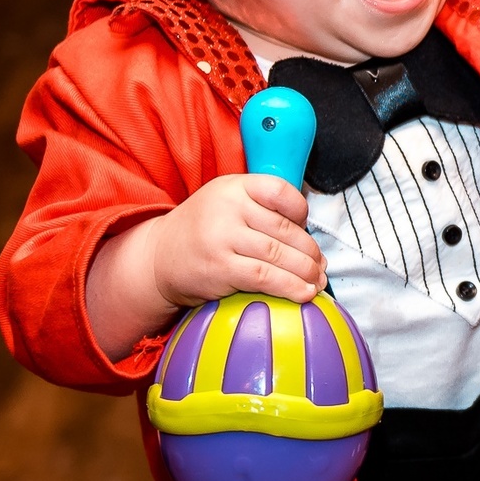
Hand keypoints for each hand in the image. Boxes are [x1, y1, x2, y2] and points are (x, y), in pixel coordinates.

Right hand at [149, 173, 326, 309]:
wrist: (159, 257)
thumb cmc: (202, 230)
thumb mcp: (225, 201)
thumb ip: (260, 206)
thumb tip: (307, 231)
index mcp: (234, 186)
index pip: (280, 190)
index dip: (301, 211)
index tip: (305, 227)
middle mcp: (228, 207)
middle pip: (284, 229)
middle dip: (310, 251)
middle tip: (320, 266)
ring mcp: (223, 237)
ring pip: (278, 255)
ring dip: (305, 272)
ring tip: (317, 281)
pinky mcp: (221, 268)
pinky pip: (265, 277)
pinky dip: (289, 287)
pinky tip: (303, 294)